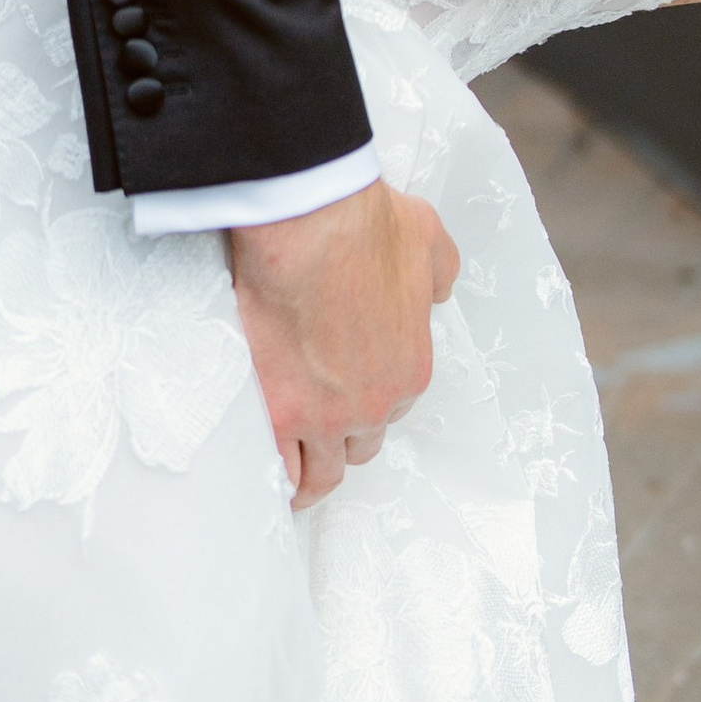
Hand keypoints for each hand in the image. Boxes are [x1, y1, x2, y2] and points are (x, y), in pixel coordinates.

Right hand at [226, 178, 458, 507]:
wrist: (310, 225)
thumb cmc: (365, 226)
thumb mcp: (429, 241)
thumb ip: (439, 273)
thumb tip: (437, 290)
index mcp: (410, 369)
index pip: (393, 407)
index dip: (369, 399)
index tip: (349, 390)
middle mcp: (373, 403)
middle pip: (359, 445)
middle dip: (342, 439)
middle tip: (318, 430)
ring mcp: (325, 416)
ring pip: (320, 472)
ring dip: (308, 474)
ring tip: (291, 474)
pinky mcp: (278, 415)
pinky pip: (279, 469)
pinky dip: (273, 476)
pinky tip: (261, 475)